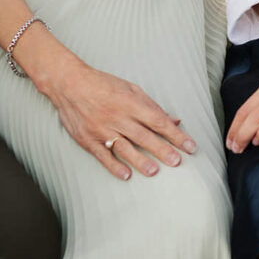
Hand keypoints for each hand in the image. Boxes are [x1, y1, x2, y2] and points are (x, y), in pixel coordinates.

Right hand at [40, 62, 196, 180]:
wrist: (69, 83)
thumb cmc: (102, 84)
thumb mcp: (130, 89)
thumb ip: (152, 106)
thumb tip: (174, 120)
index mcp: (131, 103)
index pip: (158, 121)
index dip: (175, 135)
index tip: (189, 146)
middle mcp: (118, 117)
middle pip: (144, 136)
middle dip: (162, 149)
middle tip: (177, 161)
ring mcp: (102, 129)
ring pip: (125, 147)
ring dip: (140, 160)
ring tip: (154, 171)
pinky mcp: (88, 139)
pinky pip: (103, 155)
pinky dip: (114, 166)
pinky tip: (125, 175)